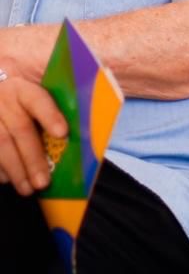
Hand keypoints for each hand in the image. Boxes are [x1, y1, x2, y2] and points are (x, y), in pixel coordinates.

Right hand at [0, 63, 66, 194]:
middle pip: (20, 130)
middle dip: (33, 158)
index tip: (63, 133)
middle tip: (43, 181)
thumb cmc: (26, 94)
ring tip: (28, 189)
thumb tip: (95, 95)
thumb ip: (64, 91)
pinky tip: (9, 181)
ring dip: (15, 170)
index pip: (37, 99)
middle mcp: (3, 101)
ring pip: (1, 145)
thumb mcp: (42, 84)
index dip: (50, 116)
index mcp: (23, 89)